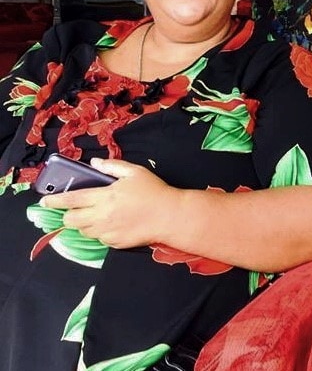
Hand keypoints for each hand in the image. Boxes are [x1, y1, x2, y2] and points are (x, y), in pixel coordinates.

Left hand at [40, 158, 179, 248]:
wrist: (170, 217)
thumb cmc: (154, 192)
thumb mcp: (135, 172)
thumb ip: (112, 166)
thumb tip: (94, 164)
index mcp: (104, 196)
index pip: (71, 200)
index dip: (54, 201)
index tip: (44, 201)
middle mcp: (102, 216)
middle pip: (72, 220)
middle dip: (67, 216)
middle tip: (72, 212)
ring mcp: (108, 232)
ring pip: (84, 231)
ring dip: (84, 224)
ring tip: (94, 217)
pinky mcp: (115, 243)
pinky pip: (100, 239)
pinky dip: (100, 233)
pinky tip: (111, 225)